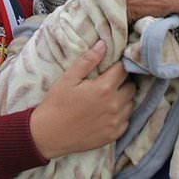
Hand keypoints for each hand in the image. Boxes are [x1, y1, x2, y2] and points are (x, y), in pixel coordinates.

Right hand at [30, 40, 134, 158]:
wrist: (48, 135)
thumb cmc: (56, 104)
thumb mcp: (69, 78)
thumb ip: (88, 60)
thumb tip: (104, 44)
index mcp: (104, 88)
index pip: (123, 70)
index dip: (119, 65)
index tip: (113, 65)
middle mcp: (114, 105)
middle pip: (131, 86)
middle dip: (123, 81)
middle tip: (110, 80)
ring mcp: (115, 122)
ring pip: (131, 103)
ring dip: (124, 97)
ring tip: (109, 96)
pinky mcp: (113, 135)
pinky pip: (126, 120)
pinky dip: (121, 114)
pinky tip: (108, 112)